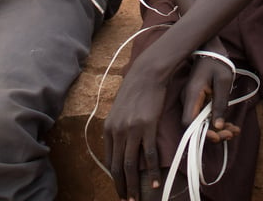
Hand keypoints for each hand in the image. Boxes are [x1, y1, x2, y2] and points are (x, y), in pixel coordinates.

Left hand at [105, 65, 167, 200]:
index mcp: (108, 128)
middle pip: (118, 166)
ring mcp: (131, 129)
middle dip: (123, 187)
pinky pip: (148, 155)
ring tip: (138, 198)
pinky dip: (150, 172)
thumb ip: (118, 129)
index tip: (121, 189)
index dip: (115, 178)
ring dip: (134, 185)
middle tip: (128, 200)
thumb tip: (120, 146)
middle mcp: (117, 131)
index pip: (109, 161)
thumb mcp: (119, 111)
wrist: (147, 74)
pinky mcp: (147, 126)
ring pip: (130, 165)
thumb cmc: (135, 90)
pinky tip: (154, 183)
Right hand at [183, 46, 239, 144]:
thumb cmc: (217, 63)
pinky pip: (205, 117)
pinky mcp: (199, 102)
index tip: (219, 136)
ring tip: (235, 131)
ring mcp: (193, 102)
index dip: (202, 133)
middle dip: (214, 134)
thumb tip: (217, 127)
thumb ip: (220, 105)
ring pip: (202, 123)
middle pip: (196, 126)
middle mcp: (189, 101)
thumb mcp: (223, 82)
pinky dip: (217, 122)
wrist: (211, 50)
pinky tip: (231, 125)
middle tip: (231, 134)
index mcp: (192, 95)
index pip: (189, 123)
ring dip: (218, 130)